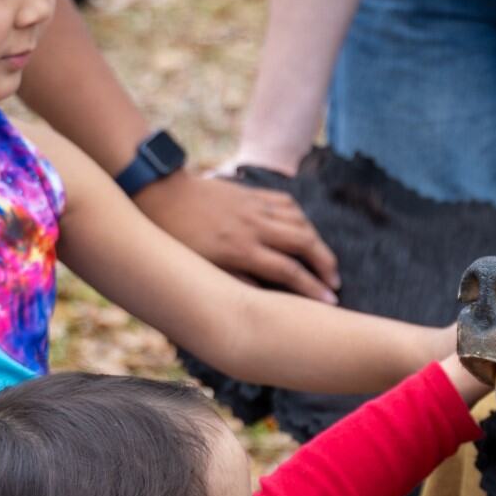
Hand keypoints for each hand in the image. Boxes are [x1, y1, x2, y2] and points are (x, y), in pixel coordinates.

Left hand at [136, 170, 339, 303]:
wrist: (160, 195)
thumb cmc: (176, 237)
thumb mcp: (201, 267)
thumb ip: (236, 282)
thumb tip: (265, 299)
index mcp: (241, 250)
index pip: (288, 271)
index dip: (313, 287)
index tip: (330, 301)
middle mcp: (254, 227)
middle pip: (304, 243)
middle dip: (326, 264)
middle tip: (335, 280)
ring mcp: (255, 207)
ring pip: (300, 222)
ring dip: (317, 241)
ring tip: (324, 258)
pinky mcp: (251, 194)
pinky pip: (286, 203)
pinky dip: (301, 217)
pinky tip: (304, 228)